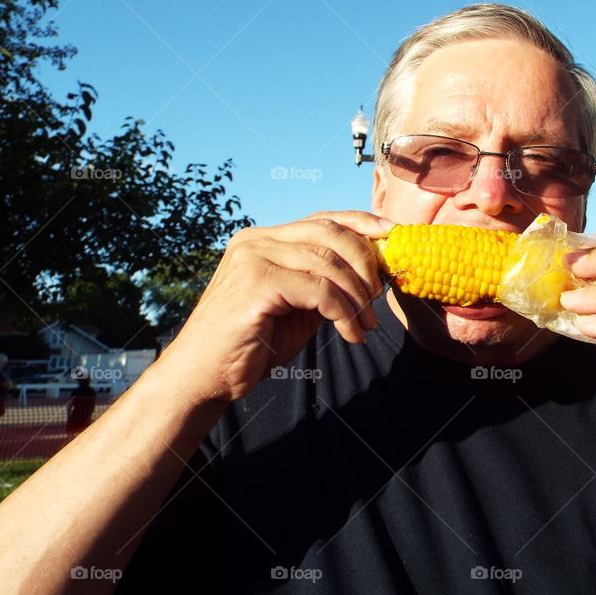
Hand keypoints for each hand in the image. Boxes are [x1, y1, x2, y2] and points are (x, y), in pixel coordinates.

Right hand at [161, 211, 392, 403]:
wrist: (202, 377)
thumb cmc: (251, 343)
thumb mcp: (297, 304)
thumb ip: (324, 281)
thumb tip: (373, 270)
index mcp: (265, 238)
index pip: (324, 218)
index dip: (363, 223)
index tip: (393, 236)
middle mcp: (257, 240)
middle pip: (331, 233)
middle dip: (365, 263)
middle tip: (377, 298)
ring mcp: (253, 258)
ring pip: (329, 263)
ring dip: (358, 296)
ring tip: (366, 324)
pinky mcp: (256, 284)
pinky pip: (320, 291)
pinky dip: (344, 313)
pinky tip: (351, 335)